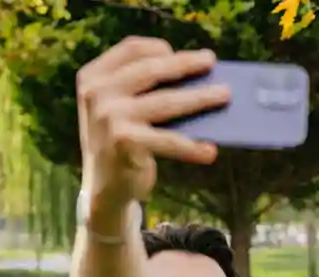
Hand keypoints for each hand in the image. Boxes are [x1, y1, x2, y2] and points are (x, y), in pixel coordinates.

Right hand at [76, 36, 228, 212]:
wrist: (105, 186)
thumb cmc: (123, 138)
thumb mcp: (121, 107)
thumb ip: (144, 88)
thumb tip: (198, 74)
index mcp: (94, 77)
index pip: (132, 49)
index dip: (160, 48)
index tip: (186, 54)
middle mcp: (97, 93)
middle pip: (152, 70)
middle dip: (186, 64)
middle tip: (212, 62)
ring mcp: (110, 117)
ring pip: (167, 102)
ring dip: (201, 98)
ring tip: (224, 96)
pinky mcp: (125, 143)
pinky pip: (170, 140)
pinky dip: (193, 147)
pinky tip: (210, 151)